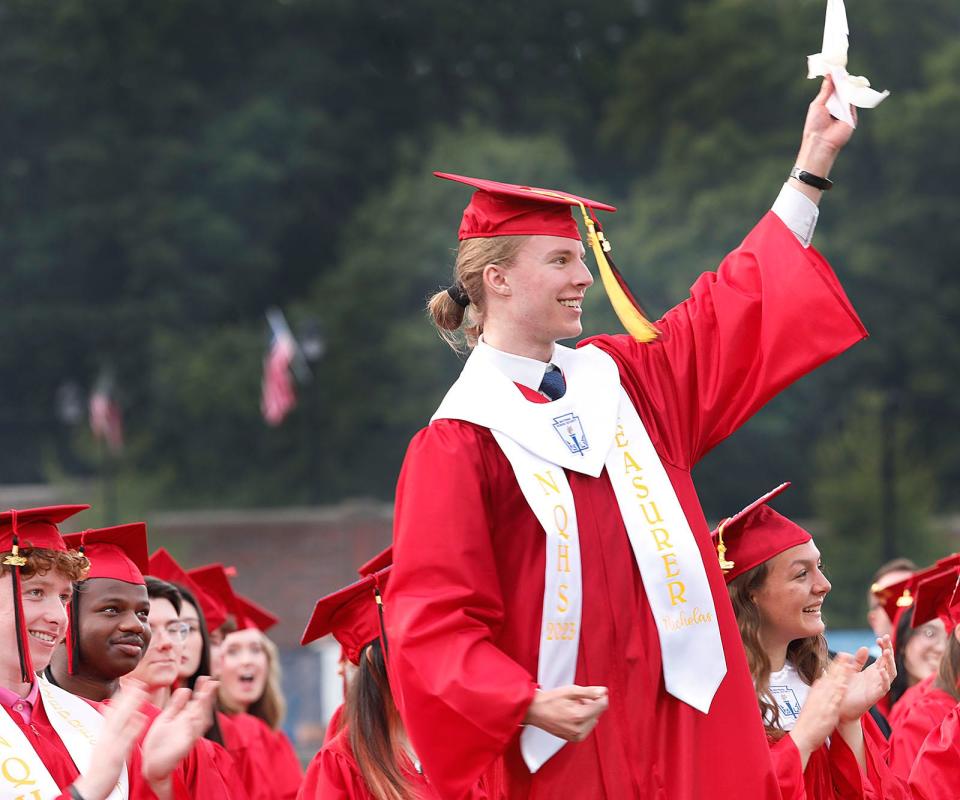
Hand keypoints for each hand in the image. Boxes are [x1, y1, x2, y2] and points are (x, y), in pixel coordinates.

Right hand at [72, 681, 148, 799]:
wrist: (90, 790)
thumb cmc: (100, 769)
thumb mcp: (102, 747)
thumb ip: (108, 733)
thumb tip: (110, 721)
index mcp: (103, 736)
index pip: (112, 712)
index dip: (121, 697)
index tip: (131, 683)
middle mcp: (105, 738)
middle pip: (117, 713)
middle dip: (128, 697)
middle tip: (140, 682)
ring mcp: (110, 746)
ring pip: (121, 722)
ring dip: (131, 706)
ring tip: (143, 692)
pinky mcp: (115, 757)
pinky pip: (125, 741)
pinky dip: (133, 729)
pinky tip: (142, 719)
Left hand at [141, 678, 218, 784]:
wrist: (152, 764)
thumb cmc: (159, 742)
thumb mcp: (166, 718)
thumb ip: (176, 705)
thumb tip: (185, 689)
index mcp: (185, 717)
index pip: (196, 701)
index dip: (201, 689)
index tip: (205, 678)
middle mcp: (189, 725)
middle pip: (202, 708)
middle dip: (207, 696)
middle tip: (212, 682)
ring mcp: (188, 736)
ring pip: (200, 720)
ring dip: (203, 708)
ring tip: (205, 695)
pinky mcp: (184, 746)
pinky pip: (191, 735)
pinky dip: (194, 726)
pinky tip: (195, 716)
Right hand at [522, 685, 607, 741]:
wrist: (535, 711)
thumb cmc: (549, 700)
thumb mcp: (570, 691)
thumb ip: (589, 692)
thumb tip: (603, 691)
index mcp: (579, 716)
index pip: (602, 705)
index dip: (600, 696)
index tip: (595, 692)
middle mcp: (579, 729)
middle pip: (598, 713)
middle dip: (591, 704)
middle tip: (577, 700)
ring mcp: (577, 736)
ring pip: (593, 720)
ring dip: (588, 712)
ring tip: (573, 707)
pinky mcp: (575, 739)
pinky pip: (587, 727)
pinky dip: (583, 720)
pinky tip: (572, 714)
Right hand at [789, 653, 855, 767]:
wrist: (803, 735)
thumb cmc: (808, 721)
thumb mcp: (813, 702)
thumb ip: (819, 692)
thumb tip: (822, 682)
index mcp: (817, 691)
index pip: (827, 675)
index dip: (836, 665)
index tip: (843, 656)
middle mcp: (819, 694)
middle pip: (831, 677)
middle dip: (839, 665)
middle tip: (847, 654)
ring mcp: (823, 702)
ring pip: (834, 685)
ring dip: (841, 675)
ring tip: (848, 666)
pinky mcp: (827, 712)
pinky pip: (834, 700)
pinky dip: (838, 692)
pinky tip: (843, 685)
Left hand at [790, 76, 855, 203]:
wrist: (821, 141)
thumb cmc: (814, 125)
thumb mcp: (818, 104)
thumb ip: (826, 90)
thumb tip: (830, 75)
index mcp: (827, 104)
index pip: (834, 88)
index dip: (836, 79)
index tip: (837, 67)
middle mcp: (837, 106)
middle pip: (843, 89)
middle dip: (843, 80)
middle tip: (843, 68)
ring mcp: (845, 111)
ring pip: (849, 95)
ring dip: (848, 86)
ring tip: (846, 76)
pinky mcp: (852, 116)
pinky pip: (854, 103)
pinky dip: (853, 95)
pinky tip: (851, 87)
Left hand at [838, 636, 895, 722]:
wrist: (841, 709)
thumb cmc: (846, 690)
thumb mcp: (851, 671)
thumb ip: (858, 661)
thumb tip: (865, 647)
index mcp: (873, 671)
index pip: (883, 657)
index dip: (884, 647)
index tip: (880, 638)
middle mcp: (878, 678)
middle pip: (889, 663)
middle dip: (889, 650)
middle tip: (886, 638)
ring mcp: (878, 687)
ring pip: (891, 674)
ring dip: (889, 663)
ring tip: (886, 652)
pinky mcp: (875, 696)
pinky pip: (884, 687)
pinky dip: (885, 679)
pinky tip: (881, 670)